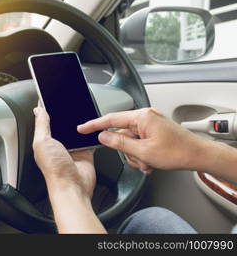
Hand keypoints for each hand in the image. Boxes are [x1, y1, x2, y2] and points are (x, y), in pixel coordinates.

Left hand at [32, 104, 95, 198]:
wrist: (73, 186)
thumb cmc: (55, 170)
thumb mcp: (42, 142)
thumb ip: (41, 125)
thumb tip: (38, 110)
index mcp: (44, 142)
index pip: (44, 120)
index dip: (46, 109)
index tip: (50, 96)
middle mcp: (57, 144)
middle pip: (61, 123)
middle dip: (65, 114)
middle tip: (68, 101)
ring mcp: (72, 148)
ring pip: (76, 129)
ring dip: (79, 122)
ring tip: (81, 112)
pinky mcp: (85, 152)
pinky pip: (89, 138)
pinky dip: (91, 132)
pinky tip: (92, 125)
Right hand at [77, 108, 204, 172]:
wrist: (198, 155)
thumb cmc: (177, 151)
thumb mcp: (143, 151)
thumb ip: (119, 144)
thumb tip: (103, 137)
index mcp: (141, 117)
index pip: (110, 119)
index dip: (94, 125)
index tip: (82, 128)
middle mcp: (145, 117)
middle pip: (121, 135)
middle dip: (127, 151)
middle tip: (139, 160)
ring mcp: (150, 123)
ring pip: (130, 141)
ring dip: (136, 155)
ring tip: (149, 163)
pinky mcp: (153, 130)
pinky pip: (139, 141)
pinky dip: (142, 153)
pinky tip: (151, 161)